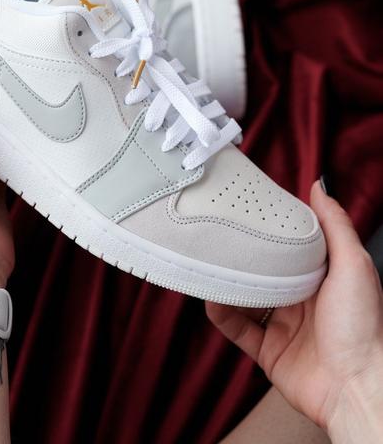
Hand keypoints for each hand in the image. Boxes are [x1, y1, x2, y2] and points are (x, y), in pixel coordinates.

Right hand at [206, 180, 382, 433]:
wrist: (356, 388)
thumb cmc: (363, 328)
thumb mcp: (354, 265)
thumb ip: (335, 224)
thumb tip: (320, 185)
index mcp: (324, 277)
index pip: (292, 246)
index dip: (272, 229)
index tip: (250, 210)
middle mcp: (303, 300)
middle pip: (266, 271)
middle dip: (244, 256)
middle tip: (221, 235)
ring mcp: (285, 326)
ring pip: (247, 298)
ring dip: (229, 284)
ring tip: (209, 265)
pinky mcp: (269, 352)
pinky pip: (239, 330)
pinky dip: (222, 315)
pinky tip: (212, 299)